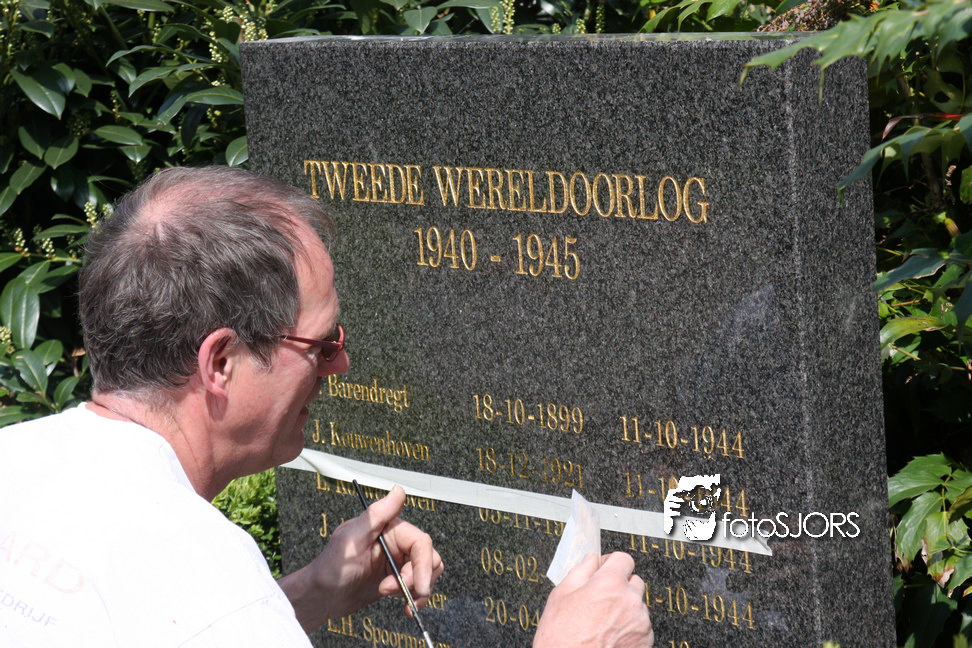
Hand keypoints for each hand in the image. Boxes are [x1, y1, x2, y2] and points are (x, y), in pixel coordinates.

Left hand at [278, 485, 442, 631]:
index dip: (423, 565)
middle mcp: (396, 543)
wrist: (320, 597)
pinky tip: (404, 606)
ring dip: (416, 590)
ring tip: (393, 596)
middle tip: (395, 591)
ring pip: (427, 573)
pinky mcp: (396, 579)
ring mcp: (397, 562)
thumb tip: (398, 491)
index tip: (419, 586)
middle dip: (417, 579)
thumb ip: (376, 515)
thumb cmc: (330, 567)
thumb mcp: (351, 540)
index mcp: (389, 528)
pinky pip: (418, 586)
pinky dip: (415, 598)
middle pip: (428, 558)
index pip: (420, 543)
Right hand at [534, 552, 652, 647]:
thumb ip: (580, 572)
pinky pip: (641, 627)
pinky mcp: (646, 642)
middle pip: (634, 581)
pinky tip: (610, 636)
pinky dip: (630, 629)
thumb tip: (591, 560)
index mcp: (610, 583)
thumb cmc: (561, 638)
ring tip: (603, 623)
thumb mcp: (560, 596)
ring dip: (625, 608)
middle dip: (619, 586)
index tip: (604, 570)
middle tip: (600, 599)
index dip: (611, 563)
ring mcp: (641, 623)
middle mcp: (630, 600)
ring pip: (638, 605)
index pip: (623, 559)